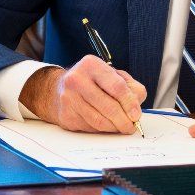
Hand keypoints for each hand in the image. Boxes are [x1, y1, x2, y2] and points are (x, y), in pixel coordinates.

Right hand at [21, 55, 146, 133]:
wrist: (58, 90)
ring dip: (114, 128)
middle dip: (124, 120)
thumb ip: (130, 87)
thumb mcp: (112, 75)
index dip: (130, 103)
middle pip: (108, 106)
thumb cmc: (92, 82)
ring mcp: (69, 98)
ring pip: (99, 120)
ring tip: (122, 127)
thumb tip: (136, 107)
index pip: (116, 86)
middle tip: (131, 126)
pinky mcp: (66, 115)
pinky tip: (106, 125)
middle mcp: (77, 80)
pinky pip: (90, 128)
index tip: (136, 114)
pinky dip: (102, 130)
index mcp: (91, 65)